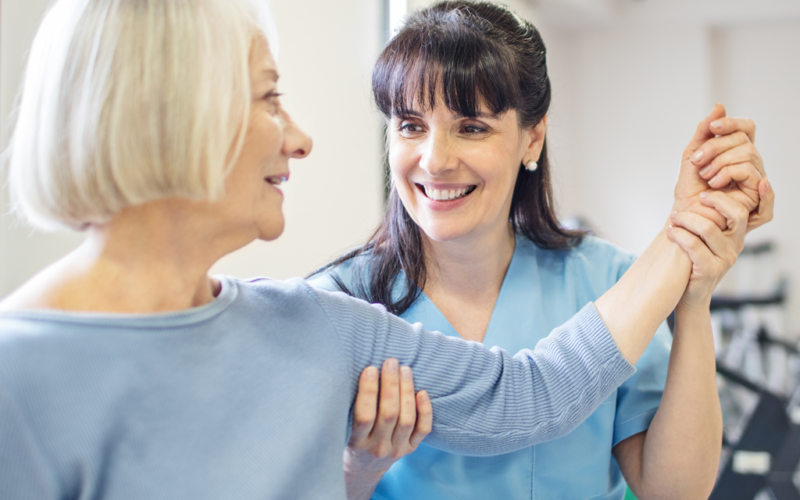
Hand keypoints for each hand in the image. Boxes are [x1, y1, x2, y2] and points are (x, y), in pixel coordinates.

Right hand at [344, 360, 431, 486]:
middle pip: (389, 414)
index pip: (364, 416)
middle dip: (391, 385)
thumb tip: (362, 372)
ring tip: (405, 370)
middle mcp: (378, 448)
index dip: (368, 391)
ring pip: (407, 420)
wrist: (363, 470)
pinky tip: (422, 392)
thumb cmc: (348, 439)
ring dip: (407, 392)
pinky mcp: (410, 449)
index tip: (370, 369)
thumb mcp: (342, 429)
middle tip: (391, 362)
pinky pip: (422, 430)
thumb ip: (350, 408)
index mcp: (357, 443)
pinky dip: (425, 411)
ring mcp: (397, 450)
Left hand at [667, 190, 748, 307]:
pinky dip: (679, 235)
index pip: (742, 209)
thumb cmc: (691, 262)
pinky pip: (694, 245)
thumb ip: (703, 218)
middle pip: (736, 213)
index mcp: (736, 235)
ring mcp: (726, 258)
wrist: (688, 296)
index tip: (704, 192)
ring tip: (673, 219)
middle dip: (713, 201)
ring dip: (686, 219)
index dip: (725, 197)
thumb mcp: (701, 238)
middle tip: (692, 199)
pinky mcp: (712, 269)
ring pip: (708, 228)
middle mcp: (736, 245)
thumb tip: (691, 192)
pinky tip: (669, 232)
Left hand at [674, 103, 772, 231]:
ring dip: (720, 162)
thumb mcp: (693, 156)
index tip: (712, 129)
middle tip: (697, 163)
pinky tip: (714, 184)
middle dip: (716, 147)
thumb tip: (720, 106)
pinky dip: (728, 173)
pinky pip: (751, 172)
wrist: (685, 219)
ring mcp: (754, 180)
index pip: (746, 129)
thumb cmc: (689, 191)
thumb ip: (705, 131)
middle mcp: (749, 165)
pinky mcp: (755, 195)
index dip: (732, 123)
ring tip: (705, 178)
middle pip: (744, 140)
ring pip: (749, 154)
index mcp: (736, 154)